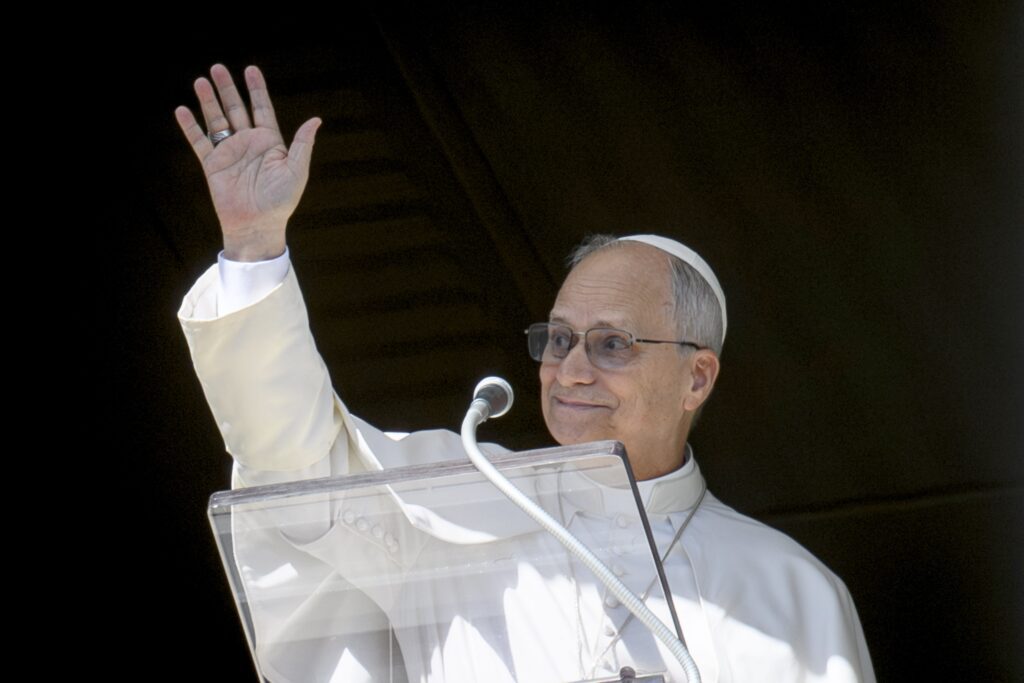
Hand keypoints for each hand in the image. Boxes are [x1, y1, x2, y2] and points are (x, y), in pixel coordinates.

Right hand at [175, 64, 321, 260]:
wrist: (258, 225)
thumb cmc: (281, 202)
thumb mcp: (296, 170)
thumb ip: (303, 144)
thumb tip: (316, 119)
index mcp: (270, 142)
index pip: (261, 109)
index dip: (256, 89)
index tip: (250, 69)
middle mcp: (248, 143)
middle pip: (236, 109)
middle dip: (227, 88)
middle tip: (217, 67)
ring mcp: (229, 153)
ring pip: (216, 120)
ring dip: (208, 101)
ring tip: (200, 81)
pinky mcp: (213, 165)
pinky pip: (200, 142)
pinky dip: (191, 127)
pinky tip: (182, 110)